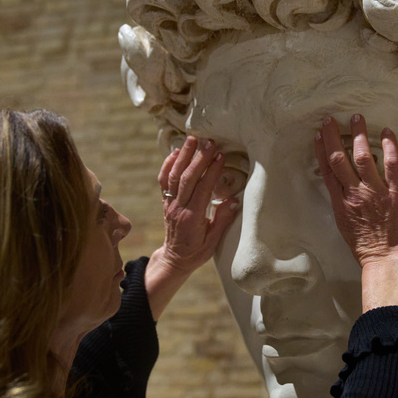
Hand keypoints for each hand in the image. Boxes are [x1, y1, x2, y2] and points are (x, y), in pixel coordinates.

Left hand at [146, 136, 239, 318]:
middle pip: (187, 179)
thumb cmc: (197, 251)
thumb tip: (234, 201)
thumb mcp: (213, 241)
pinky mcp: (165, 201)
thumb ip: (222, 220)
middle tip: (209, 142)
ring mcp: (169, 203)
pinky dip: (168, 164)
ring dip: (183, 155)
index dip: (211, 172)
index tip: (221, 157)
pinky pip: (163, 180)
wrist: (175, 259)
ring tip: (192, 139)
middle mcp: (178, 208)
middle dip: (198, 159)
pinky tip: (175, 152)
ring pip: (173, 176)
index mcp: (192, 218)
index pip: (202, 190)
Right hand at [315, 115, 397, 311]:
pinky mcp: (396, 192)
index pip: (327, 169)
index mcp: (341, 202)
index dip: (322, 149)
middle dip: (334, 136)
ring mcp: (376, 191)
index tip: (319, 134)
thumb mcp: (344, 223)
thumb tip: (343, 183)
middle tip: (331, 119)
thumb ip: (343, 202)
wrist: (386, 258)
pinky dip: (389, 146)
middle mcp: (355, 193)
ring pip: (363, 156)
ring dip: (359, 135)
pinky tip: (387, 132)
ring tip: (357, 118)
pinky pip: (391, 164)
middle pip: (340, 159)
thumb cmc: (365, 245)